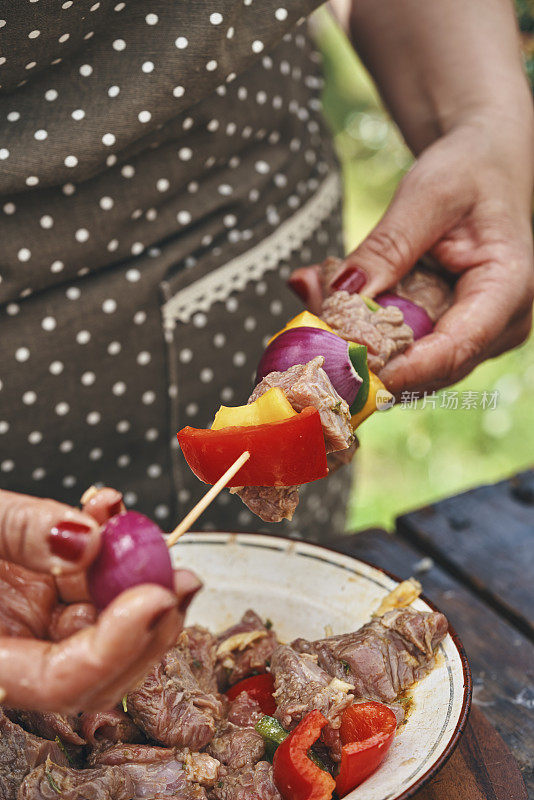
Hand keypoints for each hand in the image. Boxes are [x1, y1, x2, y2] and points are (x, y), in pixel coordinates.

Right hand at [0, 489, 200, 712]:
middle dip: (148, 626)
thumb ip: (23, 531)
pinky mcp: (48, 594)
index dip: (114, 647)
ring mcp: (35, 624)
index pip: (59, 680)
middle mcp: (16, 650)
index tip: (153, 597)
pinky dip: (113, 552)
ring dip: (140, 584)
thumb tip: (91, 538)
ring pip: (106, 624)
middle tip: (179, 580)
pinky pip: (93, 583)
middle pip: (99, 666)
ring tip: (158, 544)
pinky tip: (112, 512)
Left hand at [292, 118, 533, 393]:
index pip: (457, 347)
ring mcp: (473, 337)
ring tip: (314, 298)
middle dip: (367, 355)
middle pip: (428, 367)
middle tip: (311, 327)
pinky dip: (363, 332)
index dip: (403, 369)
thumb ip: (387, 247)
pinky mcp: (445, 336)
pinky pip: (401, 349)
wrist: (483, 168)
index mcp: (508, 289)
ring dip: (357, 343)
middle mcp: (497, 326)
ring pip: (409, 365)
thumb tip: (342, 294)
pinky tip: (329, 302)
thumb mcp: (427, 195)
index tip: (351, 367)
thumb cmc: (468, 172)